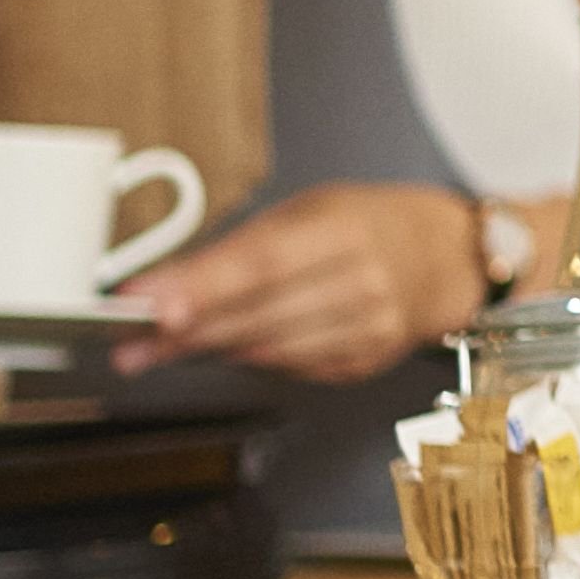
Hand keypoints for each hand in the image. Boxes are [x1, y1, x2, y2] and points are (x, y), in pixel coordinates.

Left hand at [117, 184, 489, 380]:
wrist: (450, 259)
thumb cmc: (373, 225)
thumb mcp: (313, 210)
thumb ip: (244, 246)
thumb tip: (169, 281)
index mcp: (347, 230)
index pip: (261, 264)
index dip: (200, 287)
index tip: (146, 302)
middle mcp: (363, 284)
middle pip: (257, 315)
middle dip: (184, 330)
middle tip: (129, 338)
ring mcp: (368, 330)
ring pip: (268, 350)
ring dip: (204, 351)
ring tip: (155, 349)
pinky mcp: (363, 363)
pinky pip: (291, 368)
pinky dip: (250, 359)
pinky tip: (222, 350)